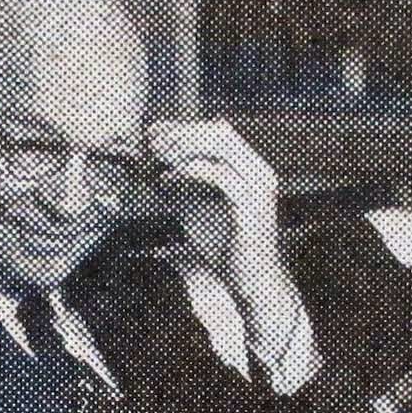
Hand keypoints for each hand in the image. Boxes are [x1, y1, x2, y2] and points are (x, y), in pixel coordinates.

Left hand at [146, 119, 280, 297]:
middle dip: (181, 133)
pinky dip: (189, 172)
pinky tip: (167, 180)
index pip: (218, 133)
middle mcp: (260, 172)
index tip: (154, 132)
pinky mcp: (251, 204)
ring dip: (184, 146)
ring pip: (221, 146)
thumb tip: (157, 169)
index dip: (184, 128)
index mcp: (252, 170)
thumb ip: (184, 188)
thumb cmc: (226, 251)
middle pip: (219, 133)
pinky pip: (218, 174)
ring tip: (157, 154)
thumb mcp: (197, 212)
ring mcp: (259, 186)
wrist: (252, 285)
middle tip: (151, 139)